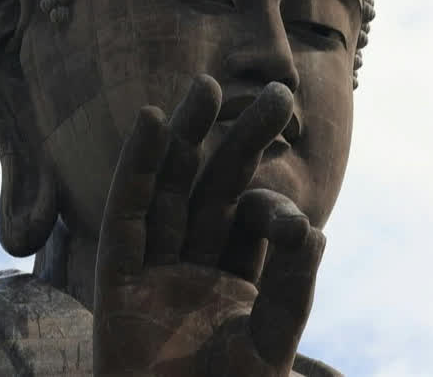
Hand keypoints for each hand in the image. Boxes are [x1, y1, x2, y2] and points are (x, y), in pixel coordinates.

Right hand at [93, 75, 325, 375]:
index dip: (276, 213)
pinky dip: (136, 167)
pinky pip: (126, 215)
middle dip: (243, 144)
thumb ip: (292, 290)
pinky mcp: (116, 281)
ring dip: (187, 138)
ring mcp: (155, 271)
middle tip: (277, 95)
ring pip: (171, 191)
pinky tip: (152, 119)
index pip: (257, 226)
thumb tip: (316, 231)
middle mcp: (196, 268)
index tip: (296, 225)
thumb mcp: (272, 345)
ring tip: (208, 87)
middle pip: (218, 191)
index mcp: (238, 283)